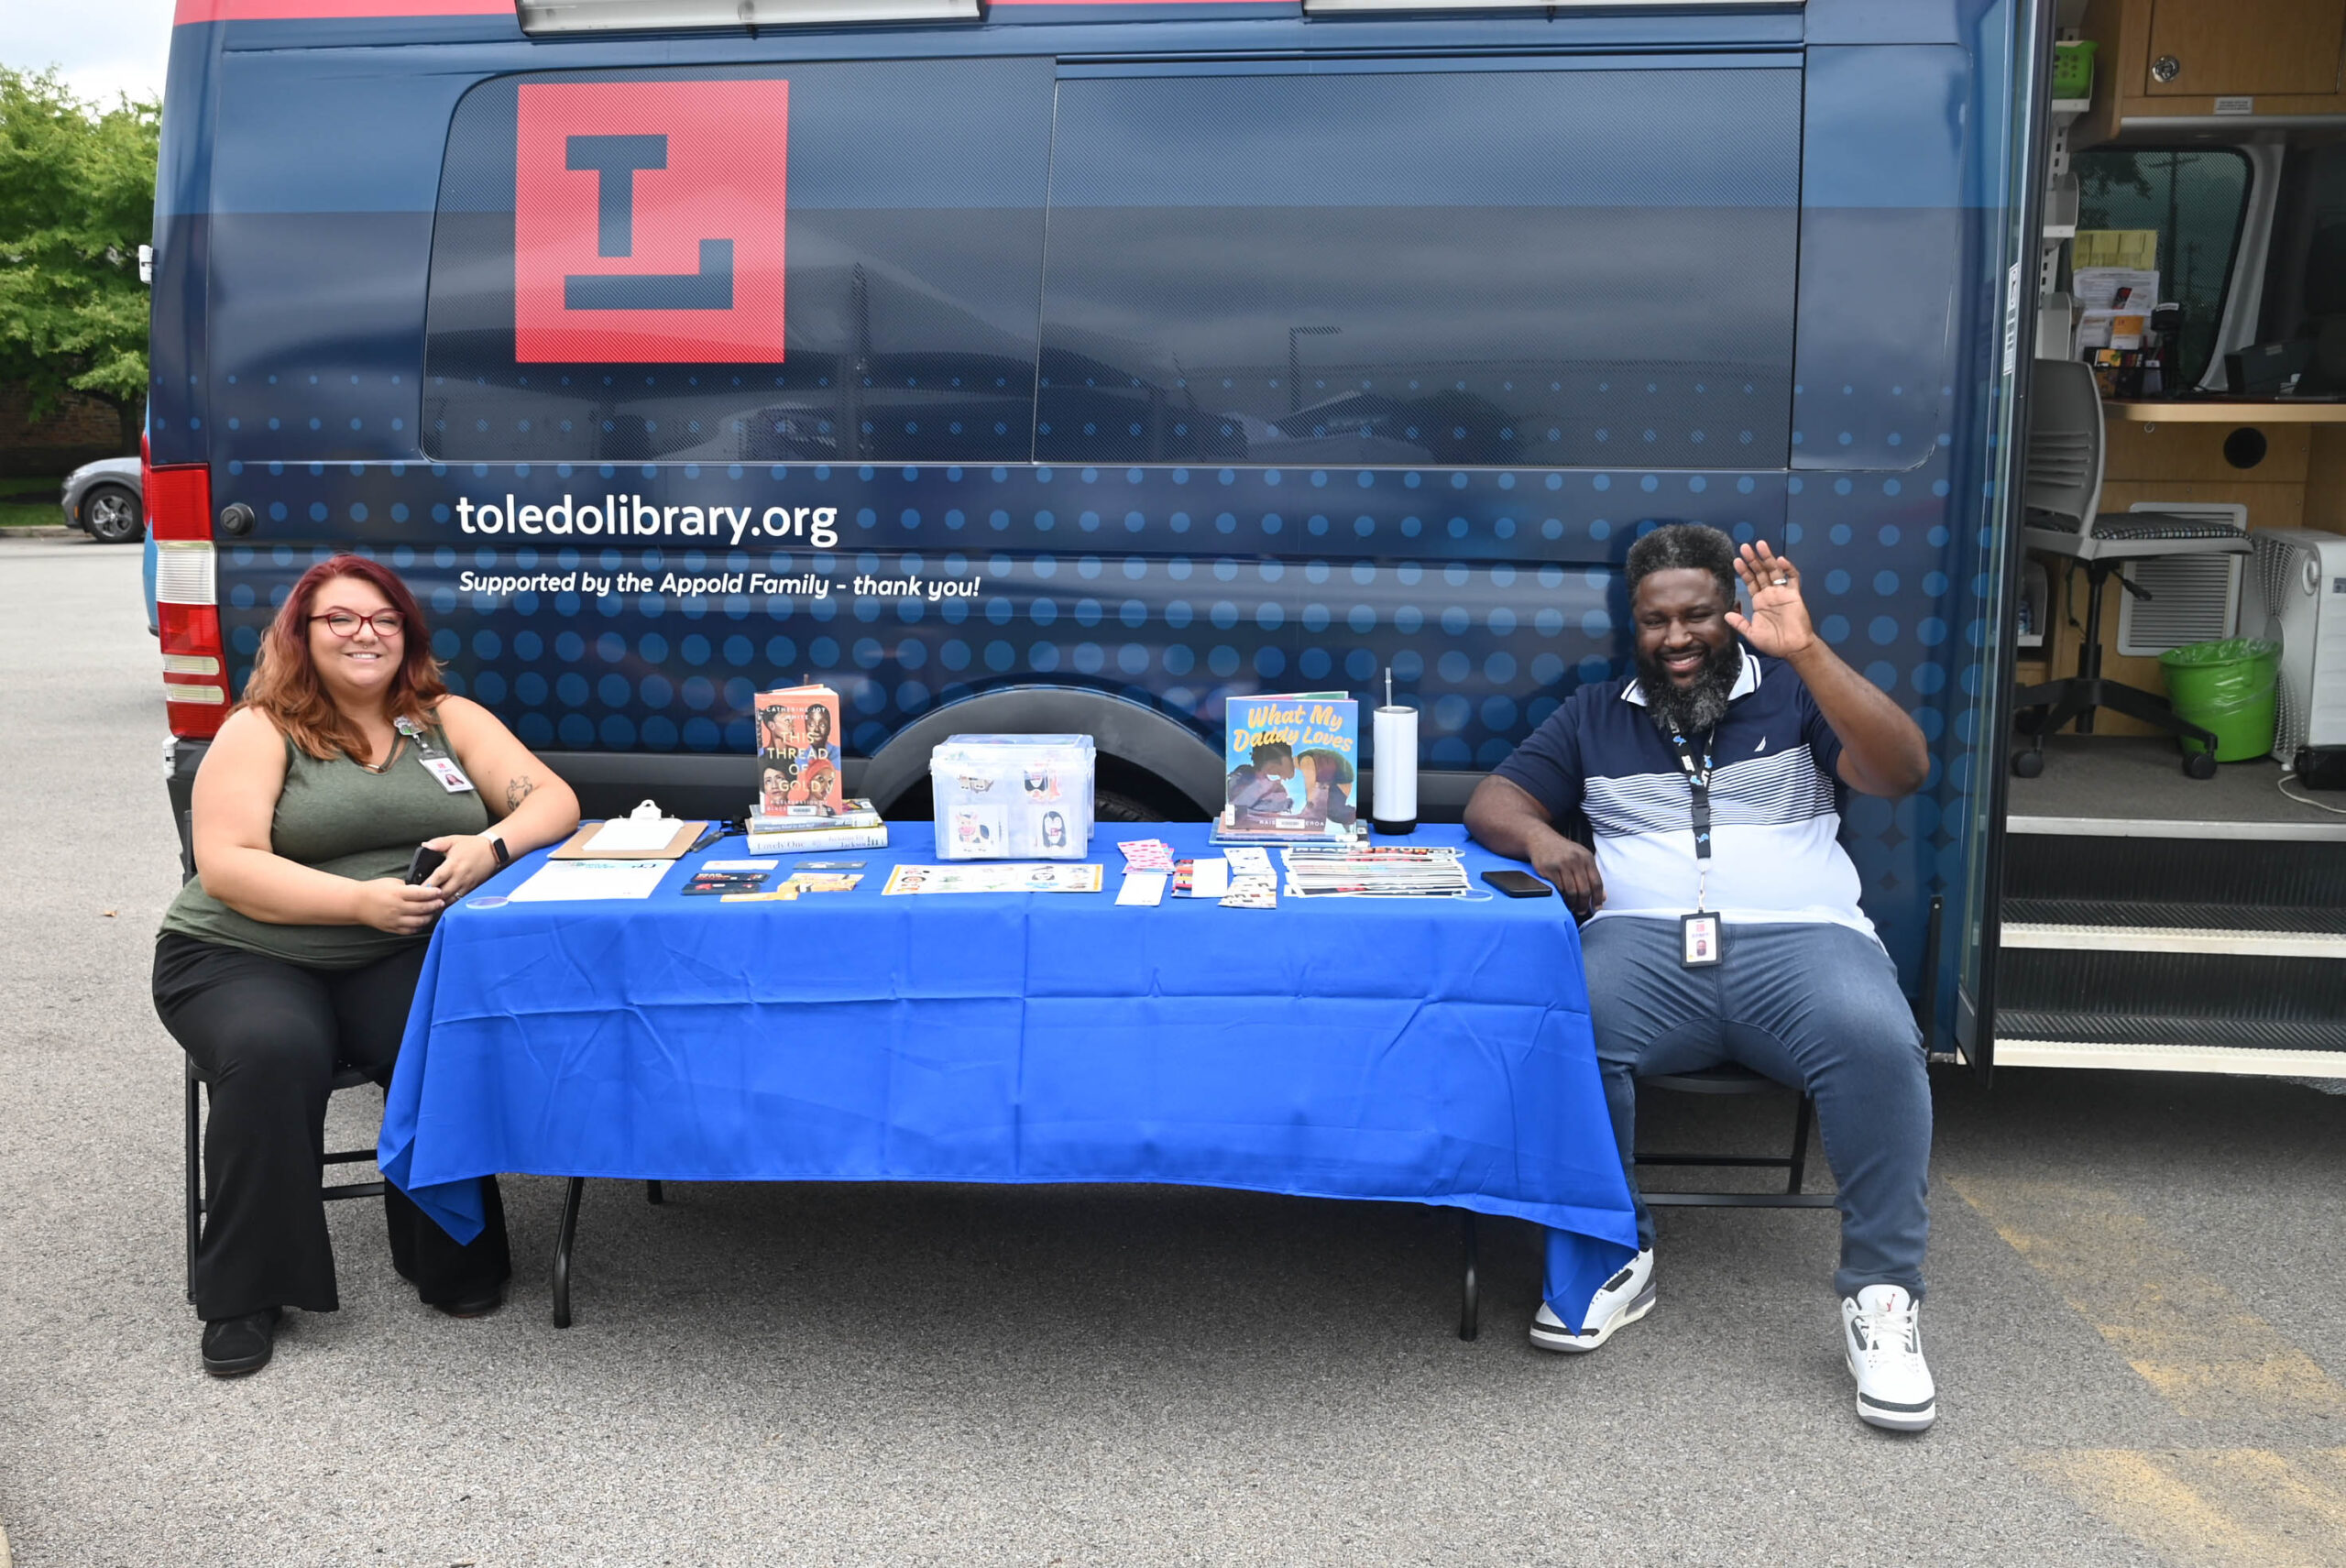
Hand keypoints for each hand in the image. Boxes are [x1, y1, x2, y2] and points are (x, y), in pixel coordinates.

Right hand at [354, 878, 445, 934]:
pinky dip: (418, 927)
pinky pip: (410, 930)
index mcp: (397, 893)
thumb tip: (425, 889)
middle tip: (441, 902)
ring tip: (433, 912)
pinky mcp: (392, 928)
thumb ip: (408, 886)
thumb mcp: (392, 882)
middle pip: (422, 909)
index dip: (433, 894)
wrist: (357, 903)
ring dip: (429, 917)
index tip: (439, 892)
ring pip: (419, 922)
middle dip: (435, 905)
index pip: (421, 894)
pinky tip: (422, 921)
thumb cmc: (375, 889)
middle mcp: (397, 908)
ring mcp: (394, 920)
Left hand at [422, 834, 501, 900]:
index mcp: (453, 864)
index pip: (437, 878)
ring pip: (451, 899)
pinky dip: (450, 903)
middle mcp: (460, 876)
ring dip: (440, 903)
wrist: (493, 850)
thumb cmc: (472, 845)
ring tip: (429, 905)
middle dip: (431, 898)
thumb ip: (438, 843)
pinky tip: (442, 904)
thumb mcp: (454, 840)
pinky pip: (459, 899)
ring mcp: (467, 884)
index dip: (426, 886)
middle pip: (443, 892)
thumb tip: (425, 845)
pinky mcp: (472, 888)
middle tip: (420, 901)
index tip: (416, 890)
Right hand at [1528, 832, 1604, 919]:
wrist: (1541, 839)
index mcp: (1587, 858)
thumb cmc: (1562, 851)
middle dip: (1584, 904)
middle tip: (1582, 911)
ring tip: (1572, 906)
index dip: (1597, 898)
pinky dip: (1561, 896)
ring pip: (1571, 891)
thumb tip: (1603, 896)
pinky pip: (1558, 888)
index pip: (1597, 882)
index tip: (1596, 907)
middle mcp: (1575, 860)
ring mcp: (1561, 864)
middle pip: (1584, 889)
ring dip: (1572, 903)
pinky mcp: (1548, 869)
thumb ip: (1592, 875)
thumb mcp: (1581, 858)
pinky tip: (1562, 898)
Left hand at [1728, 541, 1816, 659]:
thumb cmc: (1773, 643)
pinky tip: (1780, 560)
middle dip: (1753, 559)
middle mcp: (1770, 594)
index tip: (1736, 560)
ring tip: (1760, 545)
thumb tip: (1726, 614)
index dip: (1743, 571)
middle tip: (1745, 547)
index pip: (1750, 582)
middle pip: (1761, 572)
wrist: (1793, 649)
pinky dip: (1788, 569)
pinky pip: (1793, 578)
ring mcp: (1782, 593)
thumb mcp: (1752, 634)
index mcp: (1759, 602)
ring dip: (1768, 558)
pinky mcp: (1794, 595)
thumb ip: (1740, 623)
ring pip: (1775, 571)